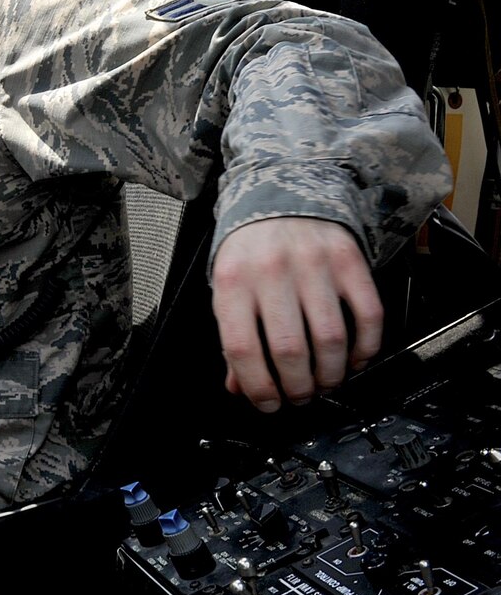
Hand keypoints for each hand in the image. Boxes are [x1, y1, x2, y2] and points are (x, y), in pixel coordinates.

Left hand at [210, 218, 381, 412]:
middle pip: (290, 349)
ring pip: (331, 338)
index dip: (259, 386)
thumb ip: (233, 337)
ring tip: (326, 383)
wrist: (280, 191)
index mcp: (233, 281)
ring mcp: (314, 265)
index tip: (269, 404)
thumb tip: (240, 388)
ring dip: (332, 374)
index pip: (243, 348)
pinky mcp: (349, 260)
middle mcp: (272, 272)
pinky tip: (355, 360)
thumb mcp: (227, 287)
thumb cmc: (250, 248)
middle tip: (301, 397)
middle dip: (299, 387)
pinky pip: (367, 315)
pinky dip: (366, 348)